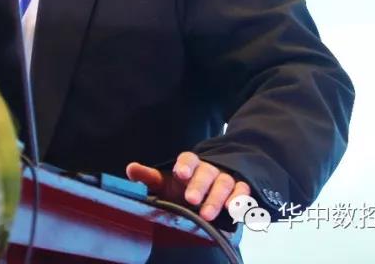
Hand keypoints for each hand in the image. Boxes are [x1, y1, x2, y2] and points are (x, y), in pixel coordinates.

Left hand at [126, 151, 250, 221]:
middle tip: (191, 200)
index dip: (185, 165)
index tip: (180, 174)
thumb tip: (131, 169)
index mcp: (190, 165)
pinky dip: (240, 201)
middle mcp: (209, 169)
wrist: (207, 197)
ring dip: (216, 199)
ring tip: (206, 215)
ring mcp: (226, 179)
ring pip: (224, 184)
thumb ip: (149, 177)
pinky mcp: (240, 191)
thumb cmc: (182, 189)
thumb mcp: (164, 184)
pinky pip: (243, 193)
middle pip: (206, 173)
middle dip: (199, 186)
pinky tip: (234, 211)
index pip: (189, 159)